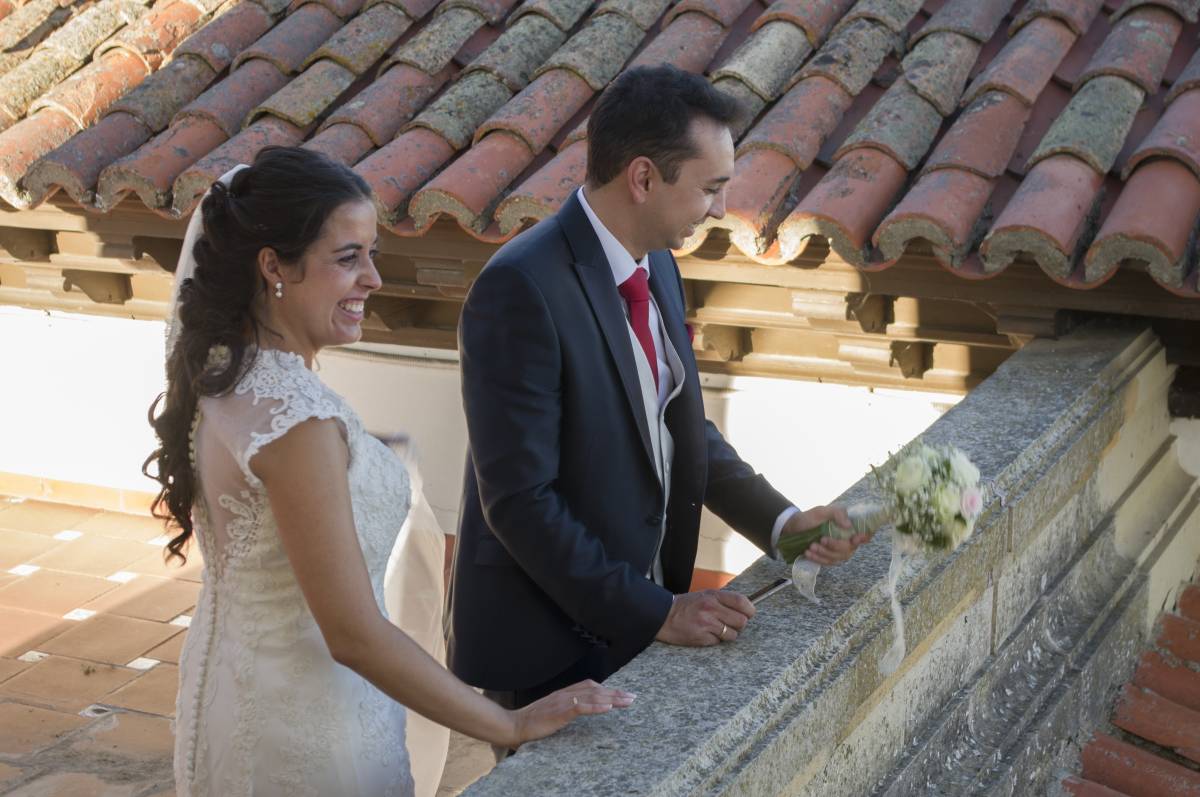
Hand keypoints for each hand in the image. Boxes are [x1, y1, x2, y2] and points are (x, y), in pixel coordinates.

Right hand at [509, 680, 635, 746]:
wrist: (514, 725)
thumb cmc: (531, 722)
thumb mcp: (551, 711)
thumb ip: (565, 707)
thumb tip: (578, 708)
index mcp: (564, 693)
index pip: (590, 686)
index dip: (607, 689)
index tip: (622, 693)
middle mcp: (565, 694)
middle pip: (595, 689)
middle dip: (615, 692)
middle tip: (632, 697)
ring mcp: (563, 702)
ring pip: (592, 697)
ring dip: (612, 698)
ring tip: (627, 701)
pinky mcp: (560, 712)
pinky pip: (581, 707)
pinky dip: (596, 707)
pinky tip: (608, 708)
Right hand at [654, 589, 754, 645]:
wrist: (662, 616)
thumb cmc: (685, 606)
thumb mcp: (704, 595)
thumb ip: (723, 600)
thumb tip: (745, 608)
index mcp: (713, 596)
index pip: (741, 601)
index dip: (750, 610)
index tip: (749, 613)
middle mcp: (711, 608)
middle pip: (741, 621)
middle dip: (738, 625)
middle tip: (729, 623)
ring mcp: (706, 624)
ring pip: (732, 634)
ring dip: (727, 634)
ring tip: (715, 629)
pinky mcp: (701, 638)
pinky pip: (718, 642)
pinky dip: (714, 640)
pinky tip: (705, 634)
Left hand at [782, 505, 869, 565]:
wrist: (795, 527)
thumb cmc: (810, 518)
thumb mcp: (822, 511)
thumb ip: (837, 513)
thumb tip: (849, 525)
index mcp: (848, 528)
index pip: (864, 535)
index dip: (864, 538)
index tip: (854, 539)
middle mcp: (846, 540)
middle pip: (849, 550)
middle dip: (835, 546)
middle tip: (821, 539)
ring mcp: (837, 551)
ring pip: (837, 558)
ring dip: (824, 553)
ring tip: (811, 546)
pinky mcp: (828, 558)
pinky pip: (827, 563)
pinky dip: (818, 559)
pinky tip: (808, 553)